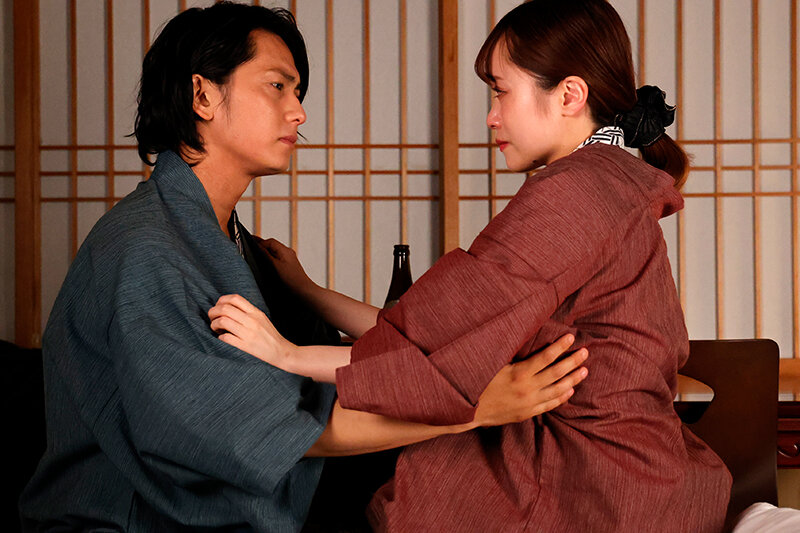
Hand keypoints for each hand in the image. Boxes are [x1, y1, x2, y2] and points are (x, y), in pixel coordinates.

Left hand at [208, 294, 296, 370]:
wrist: (282, 352)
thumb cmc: (270, 336)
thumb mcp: (262, 319)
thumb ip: (248, 312)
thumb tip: (228, 308)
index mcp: (256, 313)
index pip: (235, 298)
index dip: (222, 300)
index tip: (218, 307)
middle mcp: (252, 321)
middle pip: (225, 308)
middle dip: (213, 312)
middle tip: (212, 318)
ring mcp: (248, 334)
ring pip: (223, 321)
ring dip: (214, 324)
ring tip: (216, 328)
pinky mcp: (246, 346)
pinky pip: (226, 338)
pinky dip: (220, 337)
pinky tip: (222, 338)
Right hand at [257, 238, 316, 296]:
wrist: (303, 290)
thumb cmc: (291, 279)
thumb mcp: (274, 266)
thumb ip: (266, 254)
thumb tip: (258, 246)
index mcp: (285, 250)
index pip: (270, 241)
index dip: (259, 242)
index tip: (250, 242)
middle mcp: (288, 253)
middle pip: (272, 246)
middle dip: (262, 246)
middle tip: (251, 248)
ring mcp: (289, 260)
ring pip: (275, 252)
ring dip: (267, 253)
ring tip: (257, 256)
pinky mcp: (289, 267)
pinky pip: (278, 259)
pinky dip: (271, 260)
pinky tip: (267, 265)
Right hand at [473, 334, 587, 426]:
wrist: (469, 410)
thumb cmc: (478, 382)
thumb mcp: (494, 365)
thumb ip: (513, 357)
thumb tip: (527, 342)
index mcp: (519, 373)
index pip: (546, 357)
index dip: (560, 346)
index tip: (571, 337)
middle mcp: (527, 388)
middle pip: (557, 373)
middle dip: (573, 361)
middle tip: (585, 352)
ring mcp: (529, 402)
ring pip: (557, 390)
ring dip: (572, 379)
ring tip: (584, 371)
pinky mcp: (527, 413)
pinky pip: (549, 404)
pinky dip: (561, 397)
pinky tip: (570, 391)